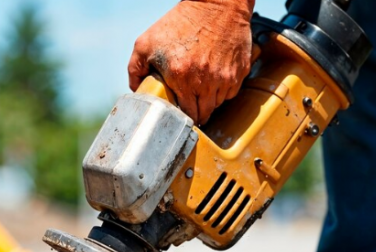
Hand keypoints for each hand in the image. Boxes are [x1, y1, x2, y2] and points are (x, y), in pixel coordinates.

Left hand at [128, 0, 253, 124]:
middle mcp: (206, 80)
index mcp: (181, 76)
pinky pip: (230, 92)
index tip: (178, 112)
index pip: (185, 114)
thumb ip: (135, 69)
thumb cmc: (180, 22)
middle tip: (189, 104)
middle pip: (203, 114)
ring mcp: (226, 77)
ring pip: (217, 105)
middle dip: (196, 113)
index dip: (181, 116)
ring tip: (200, 87)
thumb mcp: (146, 42)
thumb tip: (136, 91)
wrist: (217, 3)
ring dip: (208, 101)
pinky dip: (222, 90)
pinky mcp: (240, 72)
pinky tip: (213, 77)